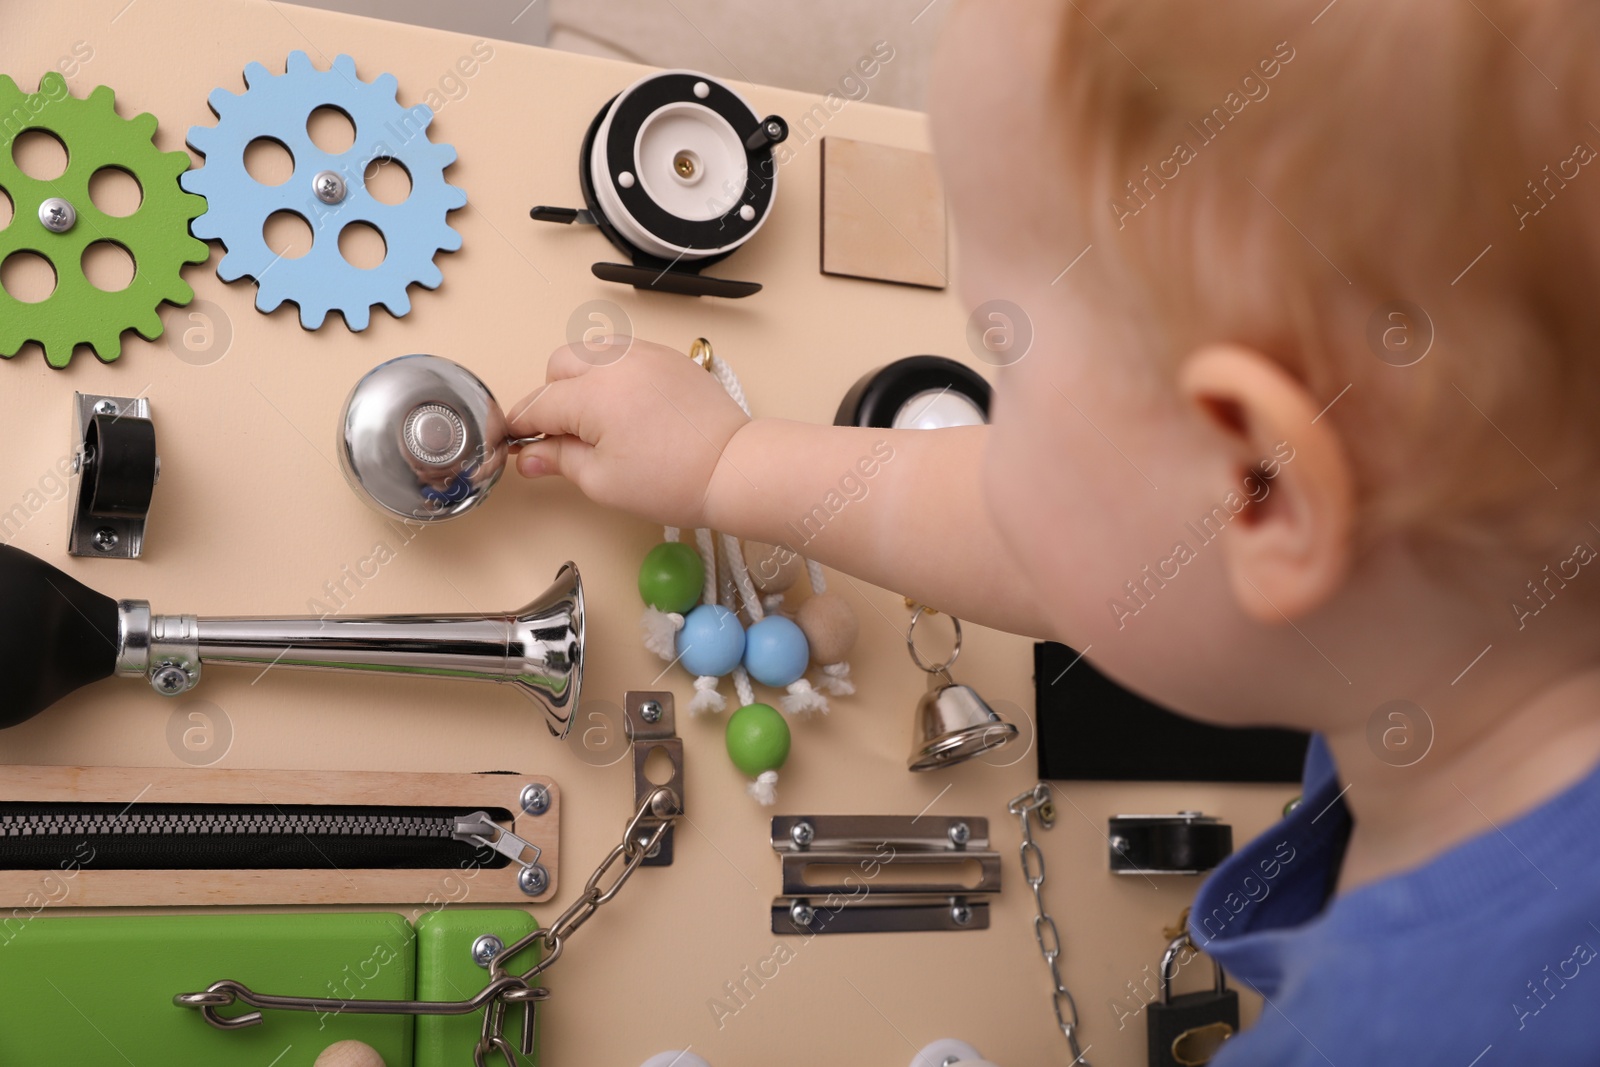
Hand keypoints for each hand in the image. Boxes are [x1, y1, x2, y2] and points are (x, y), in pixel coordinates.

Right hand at [507, 339, 751, 528]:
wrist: (732, 468)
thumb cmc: (672, 480)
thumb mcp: (602, 481)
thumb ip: (559, 460)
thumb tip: (527, 457)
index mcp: (593, 394)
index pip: (539, 405)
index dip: (522, 426)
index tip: (516, 441)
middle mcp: (615, 363)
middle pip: (559, 366)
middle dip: (553, 396)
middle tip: (565, 434)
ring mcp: (644, 354)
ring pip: (590, 351)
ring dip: (581, 378)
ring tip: (597, 418)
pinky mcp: (667, 356)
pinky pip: (623, 352)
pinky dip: (612, 372)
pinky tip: (625, 405)